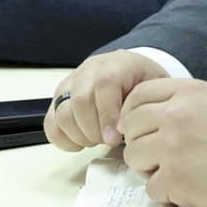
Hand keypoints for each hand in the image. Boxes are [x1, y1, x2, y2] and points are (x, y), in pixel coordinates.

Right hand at [46, 50, 167, 150]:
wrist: (134, 74)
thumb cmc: (145, 85)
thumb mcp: (155, 89)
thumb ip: (144, 105)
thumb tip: (127, 131)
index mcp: (117, 63)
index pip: (104, 84)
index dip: (108, 114)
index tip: (115, 138)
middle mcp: (89, 69)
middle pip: (80, 100)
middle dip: (94, 129)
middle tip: (109, 141)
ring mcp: (71, 84)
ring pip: (62, 112)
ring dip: (79, 135)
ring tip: (97, 140)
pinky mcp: (59, 100)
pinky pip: (51, 122)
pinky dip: (63, 139)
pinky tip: (81, 144)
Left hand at [117, 79, 206, 206]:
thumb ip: (183, 102)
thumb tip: (147, 115)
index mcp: (188, 93)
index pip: (139, 96)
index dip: (133, 113)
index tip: (139, 126)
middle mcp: (175, 116)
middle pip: (131, 128)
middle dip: (141, 142)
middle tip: (161, 154)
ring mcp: (172, 149)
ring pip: (134, 158)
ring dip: (150, 168)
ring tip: (177, 170)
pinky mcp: (174, 180)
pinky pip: (151, 188)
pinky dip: (167, 192)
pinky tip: (189, 187)